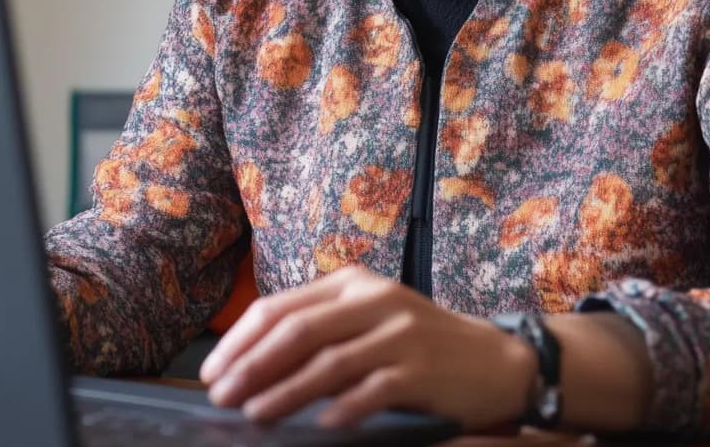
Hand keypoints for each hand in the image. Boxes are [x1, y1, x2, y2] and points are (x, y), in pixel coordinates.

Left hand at [198, 265, 537, 430]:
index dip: (240, 340)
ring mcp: (400, 334)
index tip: (212, 371)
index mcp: (353, 284)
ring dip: (284, 391)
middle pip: (297, 331)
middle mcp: (374, 300)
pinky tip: (320, 426)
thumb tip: (252, 365)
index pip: (280, 306)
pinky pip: (372, 389)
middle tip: (220, 395)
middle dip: (251, 365)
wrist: (497, 362)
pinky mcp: (421, 369)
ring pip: (327, 361)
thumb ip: (322, 330)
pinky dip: (342, 408)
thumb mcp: (370, 320)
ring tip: (252, 414)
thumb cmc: (420, 345)